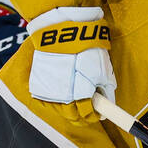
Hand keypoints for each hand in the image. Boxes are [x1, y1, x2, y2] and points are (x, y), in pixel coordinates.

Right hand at [26, 6, 115, 124]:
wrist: (61, 32)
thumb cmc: (86, 49)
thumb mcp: (103, 69)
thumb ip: (106, 89)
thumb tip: (108, 103)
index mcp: (79, 93)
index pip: (87, 114)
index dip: (95, 114)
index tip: (100, 112)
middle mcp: (62, 95)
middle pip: (72, 116)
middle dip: (83, 114)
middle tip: (90, 107)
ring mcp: (48, 89)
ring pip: (60, 109)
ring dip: (70, 108)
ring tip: (78, 99)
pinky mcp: (38, 83)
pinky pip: (49, 99)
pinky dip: (58, 99)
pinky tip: (65, 92)